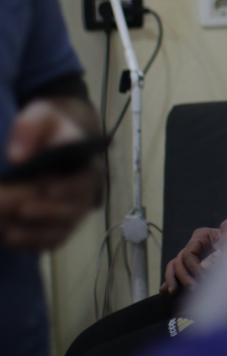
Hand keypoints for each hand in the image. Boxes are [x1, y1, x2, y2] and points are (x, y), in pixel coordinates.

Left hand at [0, 101, 101, 250]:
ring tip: (4, 225)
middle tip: (6, 204)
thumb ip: (29, 128)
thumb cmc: (48, 129)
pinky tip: (7, 235)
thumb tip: (17, 157)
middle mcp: (86, 191)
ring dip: (31, 231)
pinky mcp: (60, 227)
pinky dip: (30, 242)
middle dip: (39, 210)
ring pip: (59, 229)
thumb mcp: (40, 116)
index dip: (67, 187)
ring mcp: (74, 212)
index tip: (45, 187)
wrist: (53, 145)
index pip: (83, 180)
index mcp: (86, 164)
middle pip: (70, 209)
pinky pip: (50, 241)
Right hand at [160, 227, 219, 294]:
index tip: (203, 277)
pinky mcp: (192, 264)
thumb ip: (218, 256)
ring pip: (174, 266)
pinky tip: (165, 290)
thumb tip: (203, 268)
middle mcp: (194, 244)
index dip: (193, 267)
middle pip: (180, 261)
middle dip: (184, 276)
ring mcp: (191, 254)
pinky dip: (171, 280)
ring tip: (173, 292)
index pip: (188, 254)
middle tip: (194, 288)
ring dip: (172, 279)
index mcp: (201, 236)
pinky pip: (177, 271)